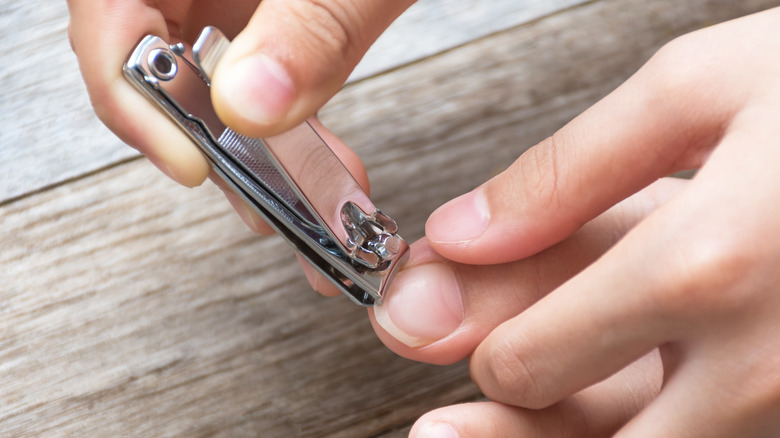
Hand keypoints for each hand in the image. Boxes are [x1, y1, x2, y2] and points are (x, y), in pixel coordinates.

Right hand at [66, 0, 411, 231]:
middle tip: (258, 196)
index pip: (109, 12)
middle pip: (148, 50)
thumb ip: (314, 23)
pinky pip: (246, 62)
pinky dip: (277, 115)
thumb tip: (252, 104)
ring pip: (199, 67)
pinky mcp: (263, 2)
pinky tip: (314, 150)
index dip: (130, 95)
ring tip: (301, 189)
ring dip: (247, 140)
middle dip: (200, 136)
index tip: (191, 162)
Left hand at [392, 8, 779, 436]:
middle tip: (511, 387)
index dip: (493, 350)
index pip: (524, 366)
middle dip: (532, 423)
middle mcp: (766, 369)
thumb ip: (564, 173)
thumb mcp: (702, 90)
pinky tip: (660, 386)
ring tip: (596, 366)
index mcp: (704, 266)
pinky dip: (675, 425)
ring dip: (598, 431)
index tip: (502, 323)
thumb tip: (453, 236)